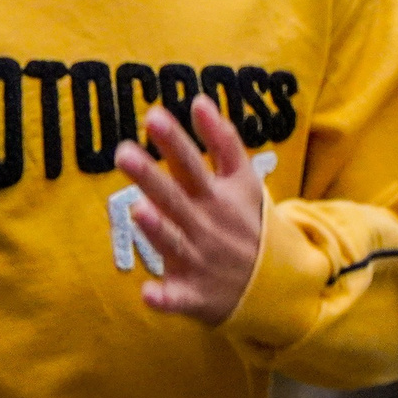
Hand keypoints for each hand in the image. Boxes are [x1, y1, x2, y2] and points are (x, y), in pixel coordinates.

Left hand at [115, 96, 265, 325]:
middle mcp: (204, 226)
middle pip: (174, 198)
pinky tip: (147, 293)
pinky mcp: (193, 295)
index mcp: (214, 196)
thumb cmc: (247, 223)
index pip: (190, 163)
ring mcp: (199, 261)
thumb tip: (198, 99)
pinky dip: (164, 298)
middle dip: (149, 177)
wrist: (274, 284)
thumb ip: (222, 140)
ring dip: (157, 229)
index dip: (173, 140)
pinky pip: (177, 299)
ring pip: (173, 244)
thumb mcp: (243, 180)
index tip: (153, 115)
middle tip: (122, 152)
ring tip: (138, 210)